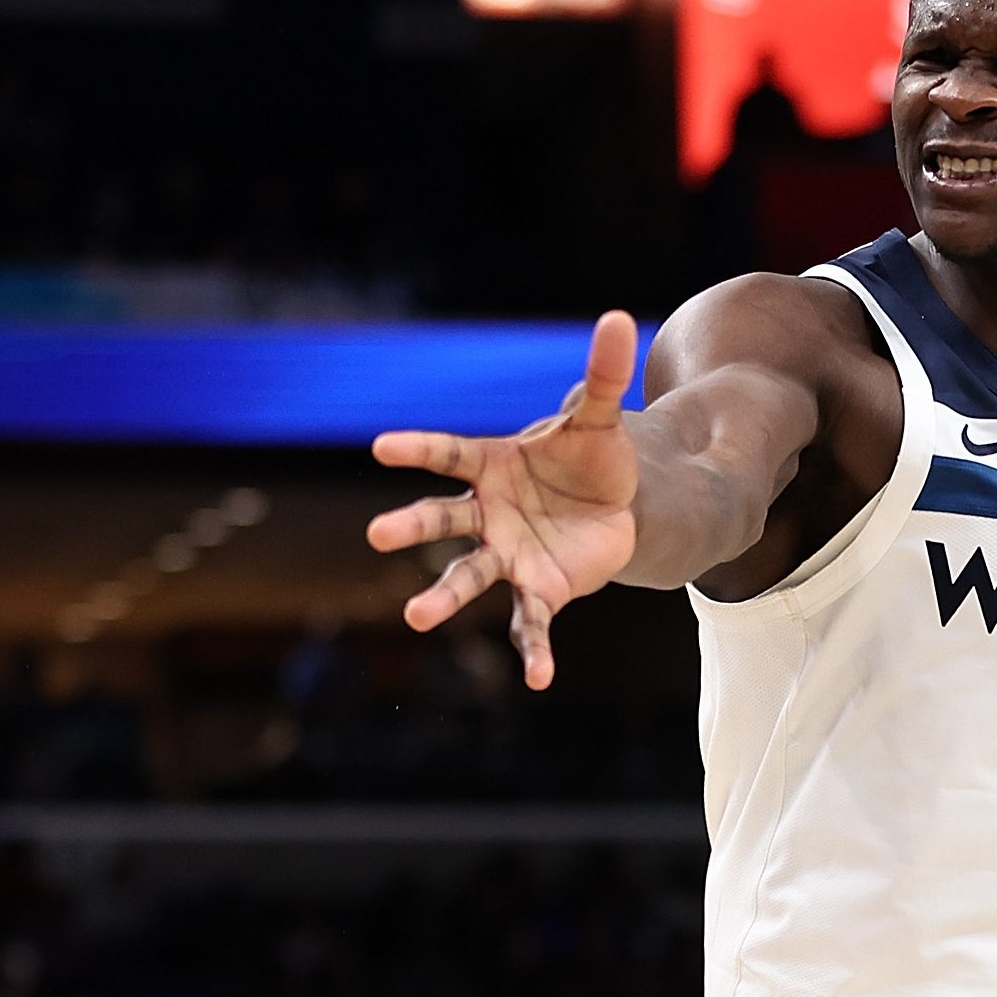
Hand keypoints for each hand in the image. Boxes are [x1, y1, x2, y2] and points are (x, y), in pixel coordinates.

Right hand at [365, 311, 641, 689]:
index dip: (418, 450)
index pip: (449, 454)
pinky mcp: (539, 589)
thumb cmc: (590, 457)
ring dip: (442, 597)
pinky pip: (530, 623)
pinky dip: (534, 649)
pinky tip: (538, 678)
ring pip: (468, 577)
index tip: (381, 446)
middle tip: (376, 534)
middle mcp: (488, 514)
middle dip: (411, 525)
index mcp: (492, 466)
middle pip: (443, 520)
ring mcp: (508, 555)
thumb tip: (621, 318)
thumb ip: (603, 375)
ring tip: (415, 617)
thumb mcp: (599, 417)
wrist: (617, 506)